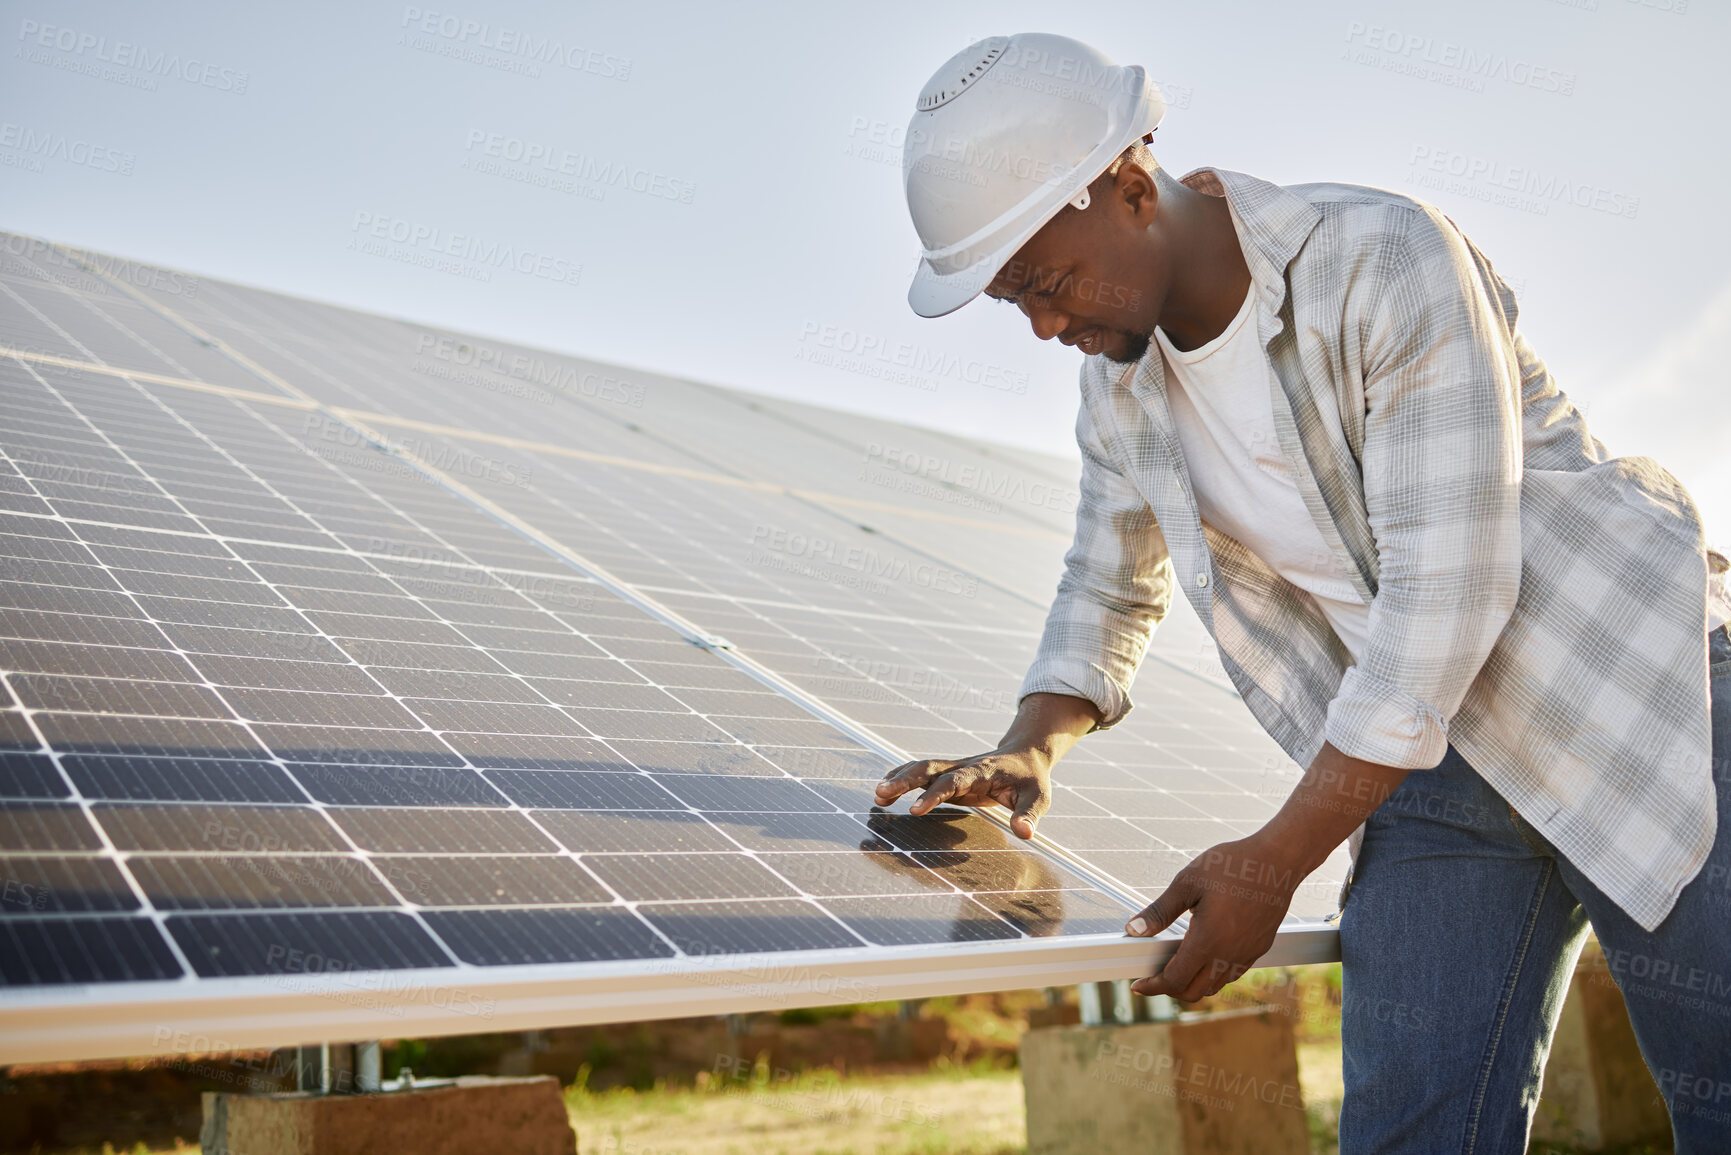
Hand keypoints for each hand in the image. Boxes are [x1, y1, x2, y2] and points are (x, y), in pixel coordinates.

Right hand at [873, 747, 1051, 838]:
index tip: (914, 810)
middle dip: (904, 780)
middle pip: (929, 768)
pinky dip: (902, 778)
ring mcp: (954, 769)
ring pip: (921, 768)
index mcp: (982, 772)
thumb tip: (1025, 833)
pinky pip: (922, 774)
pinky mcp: (949, 775)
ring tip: (878, 795)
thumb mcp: (1038, 797)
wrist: (1026, 754)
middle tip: (880, 793)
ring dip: (899, 778)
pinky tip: (885, 791)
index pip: (953, 781)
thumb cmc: (1031, 779)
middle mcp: (963, 766)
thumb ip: (1028, 814)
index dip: (933, 794)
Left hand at [1124, 833, 1302, 1000]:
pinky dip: (1213, 974)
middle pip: (1194, 992)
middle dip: (1170, 989)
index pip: (1175, 980)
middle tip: (1154, 975)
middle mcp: (1228, 955)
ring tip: (1177, 964)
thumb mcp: (1187, 883)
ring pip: (1214, 985)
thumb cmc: (1232, 866)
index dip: (1153, 987)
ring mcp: (1247, 954)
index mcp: (1208, 941)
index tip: (1138, 985)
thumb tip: (1133, 930)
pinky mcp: (1259, 948)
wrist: (1278, 861)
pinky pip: (1232, 973)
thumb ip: (1159, 911)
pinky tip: (1205, 954)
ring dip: (1193, 983)